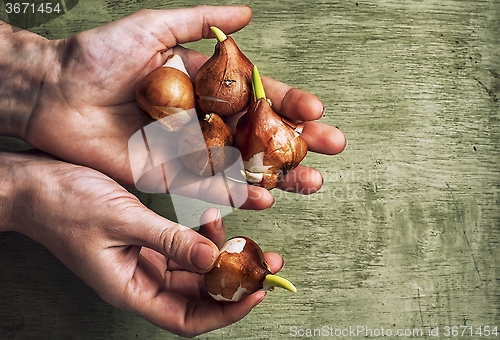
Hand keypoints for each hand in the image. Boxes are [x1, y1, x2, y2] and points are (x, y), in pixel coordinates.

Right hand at [0, 150, 283, 336]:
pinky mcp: (145, 241)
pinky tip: (211, 218)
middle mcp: (140, 280)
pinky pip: (182, 248)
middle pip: (198, 297)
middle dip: (234, 282)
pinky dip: (202, 237)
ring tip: (244, 238)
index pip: (188, 318)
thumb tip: (214, 260)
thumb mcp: (122, 220)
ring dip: (221, 258)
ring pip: (194, 272)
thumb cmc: (64, 203)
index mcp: (130, 289)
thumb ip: (169, 241)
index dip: (227, 310)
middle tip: (265, 263)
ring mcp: (143, 261)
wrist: (33, 184)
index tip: (257, 290)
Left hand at [8, 6, 344, 208]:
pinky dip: (236, 195)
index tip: (316, 110)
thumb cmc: (99, 56)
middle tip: (332, 149)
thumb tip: (247, 14)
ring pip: (242, 165)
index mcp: (205, 85)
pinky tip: (263, 199)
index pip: (258, 95)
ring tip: (311, 182)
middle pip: (259, 134)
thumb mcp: (154, 28)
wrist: (54, 92)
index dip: (288, 102)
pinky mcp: (169, 174)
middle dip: (297, 142)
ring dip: (278, 175)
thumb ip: (201, 22)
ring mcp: (189, 149)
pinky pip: (207, 187)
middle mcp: (203, 119)